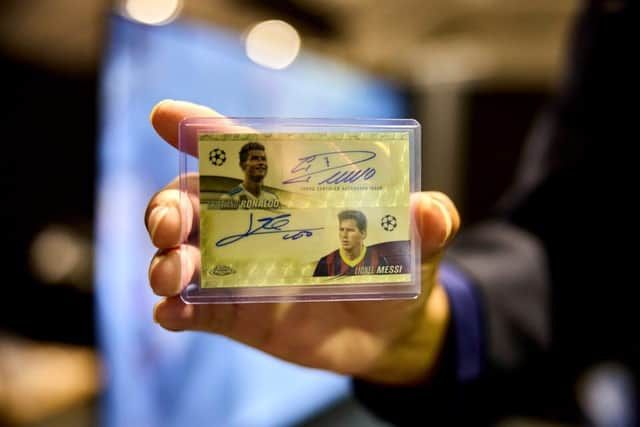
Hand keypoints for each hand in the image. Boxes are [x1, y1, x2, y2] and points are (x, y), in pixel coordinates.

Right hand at [145, 100, 459, 384]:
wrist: (392, 332)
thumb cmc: (399, 268)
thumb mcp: (419, 243)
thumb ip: (428, 224)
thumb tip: (431, 211)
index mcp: (289, 193)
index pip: (240, 153)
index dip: (200, 130)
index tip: (165, 116)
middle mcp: (253, 225)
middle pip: (191, 202)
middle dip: (168, 204)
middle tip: (169, 223)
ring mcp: (240, 272)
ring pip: (181, 255)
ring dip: (164, 260)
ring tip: (173, 274)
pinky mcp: (238, 315)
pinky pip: (195, 311)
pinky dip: (175, 311)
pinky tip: (170, 313)